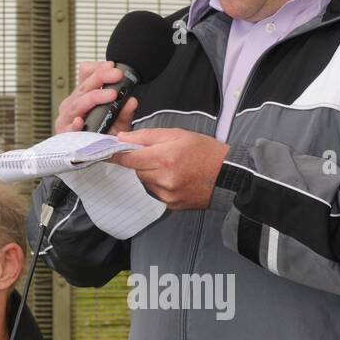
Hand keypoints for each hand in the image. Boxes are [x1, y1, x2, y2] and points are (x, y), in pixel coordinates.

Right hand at [54, 60, 138, 136]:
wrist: (93, 154)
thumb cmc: (102, 134)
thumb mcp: (118, 122)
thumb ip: (125, 112)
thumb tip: (132, 101)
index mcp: (83, 95)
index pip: (86, 74)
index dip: (98, 68)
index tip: (112, 65)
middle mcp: (73, 103)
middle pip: (85, 86)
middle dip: (101, 78)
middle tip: (117, 74)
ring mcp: (67, 117)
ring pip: (79, 103)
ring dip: (95, 97)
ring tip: (110, 95)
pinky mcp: (65, 133)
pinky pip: (69, 128)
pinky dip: (75, 125)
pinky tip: (81, 121)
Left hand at [109, 128, 229, 209]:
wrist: (229, 177)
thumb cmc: (206, 152)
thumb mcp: (178, 134)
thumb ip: (148, 136)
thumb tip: (124, 138)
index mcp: (164, 158)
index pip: (129, 158)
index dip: (118, 154)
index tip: (110, 152)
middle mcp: (164, 178)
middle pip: (137, 170)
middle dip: (142, 162)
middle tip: (158, 155)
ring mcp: (167, 194)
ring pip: (146, 182)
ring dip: (151, 173)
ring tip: (171, 166)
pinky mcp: (171, 205)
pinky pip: (156, 193)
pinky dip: (160, 185)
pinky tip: (176, 178)